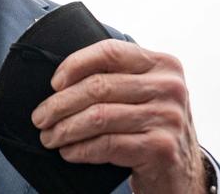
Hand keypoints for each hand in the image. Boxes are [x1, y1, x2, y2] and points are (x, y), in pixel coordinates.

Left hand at [31, 39, 205, 193]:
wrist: (179, 168)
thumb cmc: (149, 124)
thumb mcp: (141, 92)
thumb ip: (113, 77)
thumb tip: (59, 81)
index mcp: (161, 64)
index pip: (109, 51)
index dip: (75, 64)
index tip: (54, 83)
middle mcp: (168, 87)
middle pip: (98, 87)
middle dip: (59, 104)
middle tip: (40, 117)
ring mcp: (167, 117)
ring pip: (98, 117)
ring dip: (65, 129)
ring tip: (48, 136)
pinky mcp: (162, 147)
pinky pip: (108, 144)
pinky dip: (81, 148)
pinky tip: (69, 151)